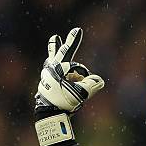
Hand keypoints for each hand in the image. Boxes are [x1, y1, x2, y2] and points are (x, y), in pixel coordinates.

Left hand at [34, 27, 104, 145]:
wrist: (49, 115)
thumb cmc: (63, 102)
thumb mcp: (81, 93)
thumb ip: (92, 84)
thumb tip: (99, 80)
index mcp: (57, 69)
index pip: (69, 53)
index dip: (74, 40)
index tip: (77, 29)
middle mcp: (51, 70)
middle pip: (58, 54)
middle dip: (57, 45)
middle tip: (55, 36)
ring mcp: (47, 77)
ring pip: (57, 66)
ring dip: (58, 60)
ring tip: (57, 50)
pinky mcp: (47, 85)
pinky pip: (58, 77)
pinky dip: (64, 78)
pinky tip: (64, 78)